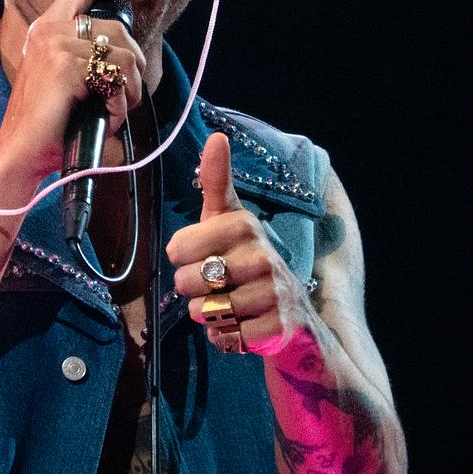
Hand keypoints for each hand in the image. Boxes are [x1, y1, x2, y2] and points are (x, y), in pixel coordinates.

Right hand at [0, 0, 147, 179]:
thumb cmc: (47, 122)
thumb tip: (130, 54)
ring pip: (123, 54)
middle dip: (136, 60)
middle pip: (116, 27)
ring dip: (131, 87)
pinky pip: (117, 76)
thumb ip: (86, 56)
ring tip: (120, 108)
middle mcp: (49, 30)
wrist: (21, 150)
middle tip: (133, 89)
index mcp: (46, 29)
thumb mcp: (64, 78)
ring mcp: (57, 44)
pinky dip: (122, 101)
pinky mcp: (67, 65)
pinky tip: (111, 116)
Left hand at [167, 133, 309, 355]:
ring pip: (203, 311)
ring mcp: (273, 294)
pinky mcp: (278, 329)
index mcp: (244, 225)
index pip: (177, 247)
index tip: (201, 255)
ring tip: (229, 305)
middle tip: (216, 285)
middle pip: (186, 281)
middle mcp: (262, 256)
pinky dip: (225, 338)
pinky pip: (224, 337)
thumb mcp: (229, 219)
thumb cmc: (248, 260)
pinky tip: (241, 326)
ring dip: (208, 315)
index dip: (180, 258)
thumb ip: (216, 181)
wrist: (294, 317)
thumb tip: (217, 136)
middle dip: (192, 290)